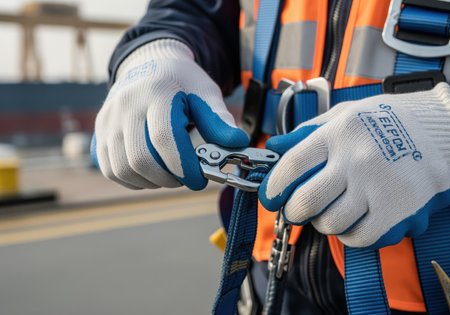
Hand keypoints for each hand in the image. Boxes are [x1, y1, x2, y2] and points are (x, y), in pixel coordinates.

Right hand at [91, 39, 248, 189]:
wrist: (149, 65)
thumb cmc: (182, 83)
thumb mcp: (206, 93)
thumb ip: (219, 119)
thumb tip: (237, 143)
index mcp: (157, 90)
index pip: (165, 137)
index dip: (184, 166)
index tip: (199, 179)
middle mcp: (126, 104)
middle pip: (141, 159)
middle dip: (169, 178)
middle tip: (186, 177)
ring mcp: (108, 119)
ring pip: (123, 169)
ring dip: (151, 181)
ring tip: (170, 173)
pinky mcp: (99, 133)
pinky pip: (111, 169)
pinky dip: (133, 180)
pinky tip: (151, 171)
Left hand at [259, 83, 449, 248]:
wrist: (443, 130)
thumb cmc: (388, 122)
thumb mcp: (343, 115)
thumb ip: (306, 133)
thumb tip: (273, 147)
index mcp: (339, 132)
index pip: (292, 165)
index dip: (274, 186)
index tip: (271, 197)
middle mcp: (358, 159)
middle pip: (307, 201)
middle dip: (294, 211)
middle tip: (297, 209)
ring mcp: (379, 187)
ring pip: (331, 224)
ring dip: (324, 222)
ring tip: (334, 208)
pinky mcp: (399, 211)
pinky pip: (359, 238)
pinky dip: (351, 234)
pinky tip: (356, 217)